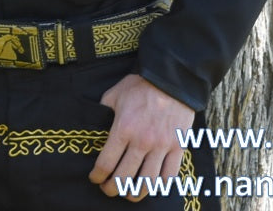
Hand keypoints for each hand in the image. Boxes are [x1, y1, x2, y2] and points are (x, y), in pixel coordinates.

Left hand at [88, 74, 194, 200]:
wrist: (171, 78)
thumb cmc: (140, 85)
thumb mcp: (115, 93)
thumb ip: (103, 110)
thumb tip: (94, 124)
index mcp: (123, 128)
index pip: (106, 163)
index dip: (97, 176)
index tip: (95, 178)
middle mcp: (142, 141)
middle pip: (124, 178)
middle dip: (112, 189)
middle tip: (108, 189)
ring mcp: (161, 146)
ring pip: (147, 183)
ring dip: (134, 193)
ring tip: (128, 193)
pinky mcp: (177, 147)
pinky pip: (169, 176)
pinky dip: (159, 186)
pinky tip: (151, 185)